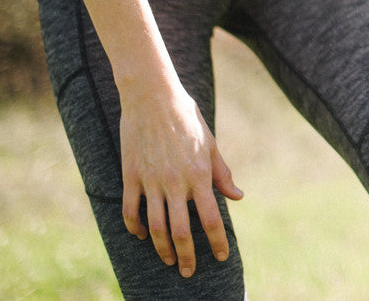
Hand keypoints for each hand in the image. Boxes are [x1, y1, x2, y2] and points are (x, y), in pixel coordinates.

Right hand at [119, 80, 242, 277]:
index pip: (211, 219)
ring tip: (169, 260)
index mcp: (199, 174)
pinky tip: (141, 236)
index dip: (217, 242)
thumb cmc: (186, 117)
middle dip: (187, 256)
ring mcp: (151, 181)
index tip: (222, 257)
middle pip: (181, 232)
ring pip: (155, 227)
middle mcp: (175, 182)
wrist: (152, 96)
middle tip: (190, 272)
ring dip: (162, 249)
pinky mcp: (131, 176)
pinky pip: (130, 210)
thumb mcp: (210, 144)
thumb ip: (222, 173)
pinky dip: (135, 228)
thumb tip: (238, 197)